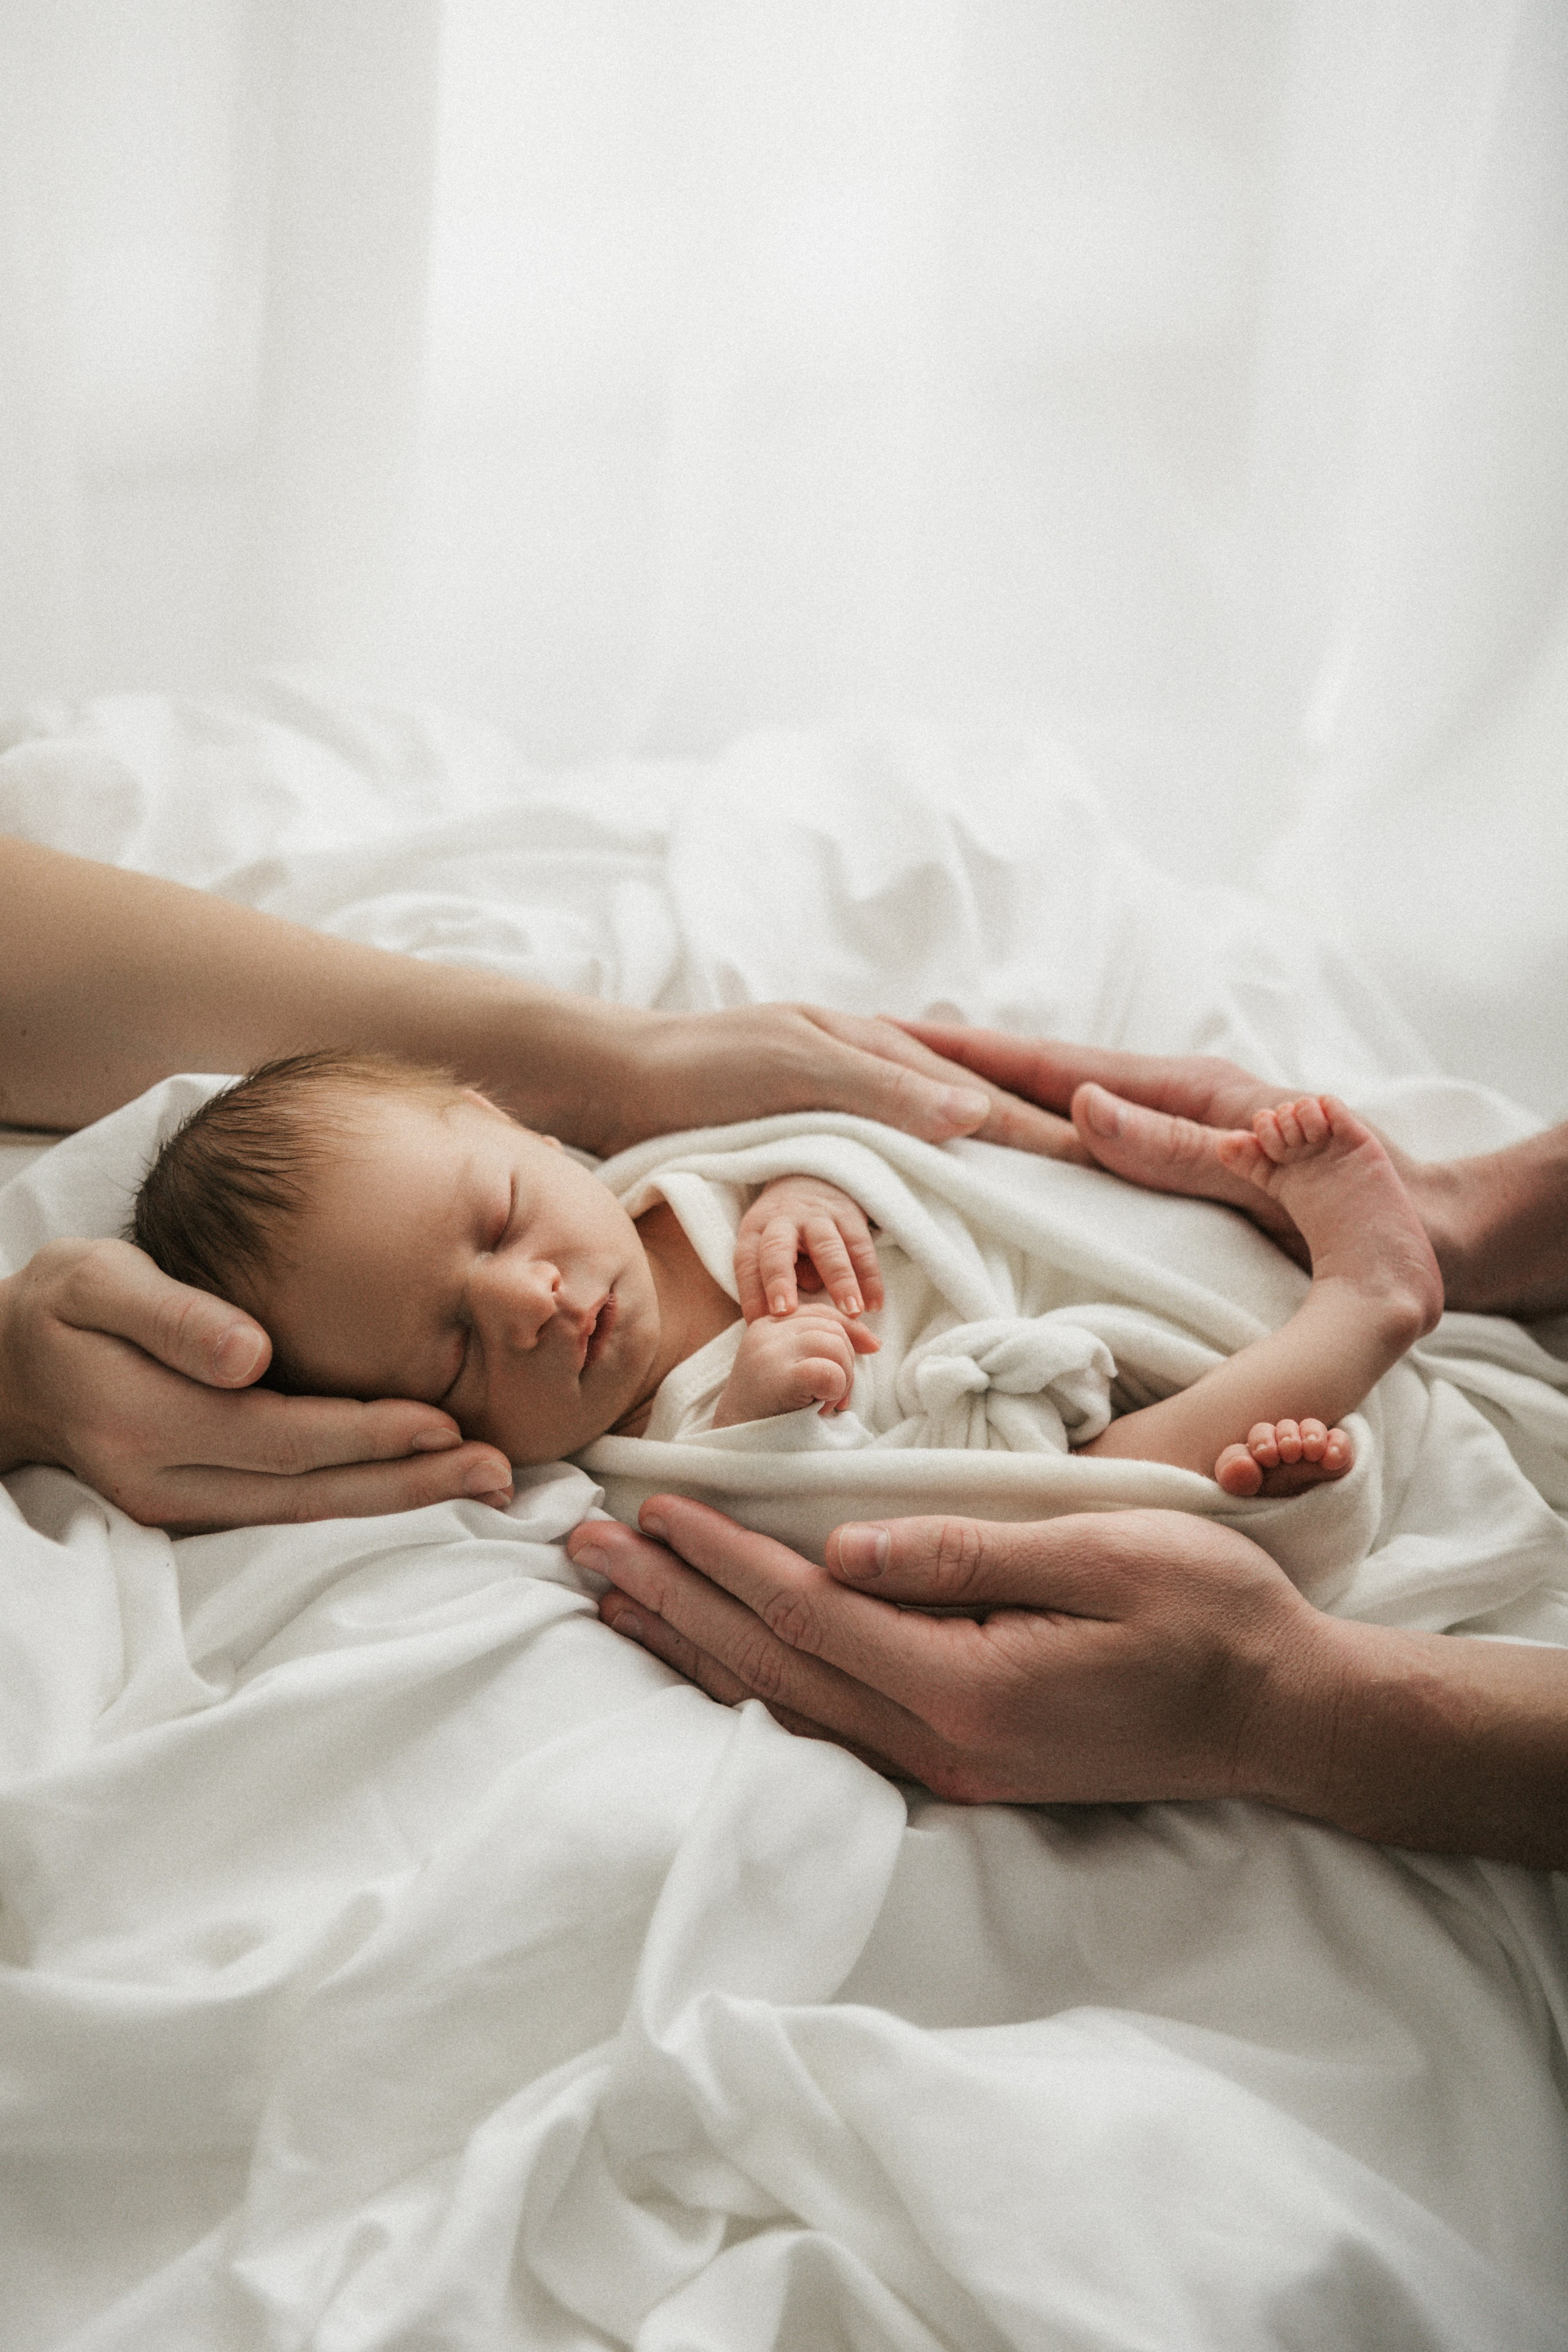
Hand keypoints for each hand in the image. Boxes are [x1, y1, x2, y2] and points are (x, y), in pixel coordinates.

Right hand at [0, 1239, 515, 1531]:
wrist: (4, 1371)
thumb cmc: (63, 1308)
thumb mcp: (95, 1282)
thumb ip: (174, 1316)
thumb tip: (250, 1354)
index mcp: (146, 1420)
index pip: (278, 1436)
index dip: (365, 1433)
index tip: (444, 1422)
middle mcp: (164, 1481)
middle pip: (306, 1492)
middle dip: (408, 1483)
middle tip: (499, 1470)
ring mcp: (176, 1508)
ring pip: (303, 1515)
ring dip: (397, 1502)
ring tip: (483, 1483)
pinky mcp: (191, 1511)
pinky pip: (286, 1515)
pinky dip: (357, 1503)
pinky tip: (419, 1486)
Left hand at [572, 1495, 1567, 1865]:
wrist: (1285, 1716)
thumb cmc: (1210, 1614)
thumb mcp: (1105, 1551)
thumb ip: (967, 1554)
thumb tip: (845, 1546)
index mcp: (967, 1686)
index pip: (805, 1612)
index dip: (718, 1560)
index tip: (646, 1509)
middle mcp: (939, 1745)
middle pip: (772, 1669)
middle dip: (671, 1605)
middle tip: (583, 1550)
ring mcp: (949, 1770)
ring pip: (787, 1707)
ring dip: (694, 1650)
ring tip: (615, 1603)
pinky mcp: (965, 1769)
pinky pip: (828, 1727)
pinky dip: (755, 1686)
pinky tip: (715, 1662)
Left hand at [598, 1004, 1091, 1162]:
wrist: (611, 1081)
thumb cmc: (697, 1071)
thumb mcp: (796, 1068)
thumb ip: (884, 1090)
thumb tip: (979, 1117)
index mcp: (874, 1047)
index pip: (978, 1096)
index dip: (1037, 1129)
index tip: (1100, 1159)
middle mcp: (865, 1073)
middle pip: (968, 1113)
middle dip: (1032, 1143)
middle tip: (1097, 1184)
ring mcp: (838, 1105)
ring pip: (934, 1140)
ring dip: (987, 1168)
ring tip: (1044, 1203)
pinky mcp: (807, 1139)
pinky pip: (892, 1163)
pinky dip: (932, 1181)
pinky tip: (944, 1208)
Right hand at [712, 1304, 880, 1426]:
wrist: (736, 1448)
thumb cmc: (771, 1412)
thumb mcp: (791, 1368)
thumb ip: (819, 1347)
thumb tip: (873, 1341)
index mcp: (768, 1325)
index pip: (821, 1312)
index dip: (852, 1330)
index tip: (871, 1348)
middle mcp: (767, 1332)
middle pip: (833, 1329)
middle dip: (847, 1362)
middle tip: (834, 1397)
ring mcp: (770, 1352)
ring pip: (836, 1346)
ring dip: (843, 1380)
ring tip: (823, 1404)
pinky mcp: (779, 1376)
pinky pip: (830, 1372)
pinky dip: (835, 1390)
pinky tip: (820, 1407)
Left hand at [735, 1174, 884, 1320]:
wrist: (812, 1181)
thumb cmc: (785, 1234)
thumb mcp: (767, 1248)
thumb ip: (775, 1280)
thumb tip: (792, 1315)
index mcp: (755, 1232)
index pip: (747, 1265)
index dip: (751, 1295)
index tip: (758, 1325)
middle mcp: (782, 1222)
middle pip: (777, 1249)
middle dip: (780, 1280)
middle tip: (787, 1312)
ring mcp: (817, 1217)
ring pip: (827, 1247)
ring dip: (840, 1280)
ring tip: (852, 1311)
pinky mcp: (849, 1215)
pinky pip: (861, 1247)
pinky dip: (870, 1277)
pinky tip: (875, 1304)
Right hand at [898, 1025, 1329, 1252]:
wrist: (1436, 1240)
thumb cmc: (1368, 1210)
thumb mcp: (1278, 1173)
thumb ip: (1180, 1146)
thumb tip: (1082, 1107)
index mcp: (1189, 1095)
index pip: (1058, 1068)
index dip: (975, 1053)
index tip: (894, 1034)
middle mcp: (1172, 1107)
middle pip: (1043, 1080)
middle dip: (957, 1067)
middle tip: (863, 1053)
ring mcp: (1173, 1138)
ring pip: (1057, 1115)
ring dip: (984, 1105)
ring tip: (900, 1099)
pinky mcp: (1177, 1175)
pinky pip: (1083, 1156)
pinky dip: (1028, 1146)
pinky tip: (990, 1163)